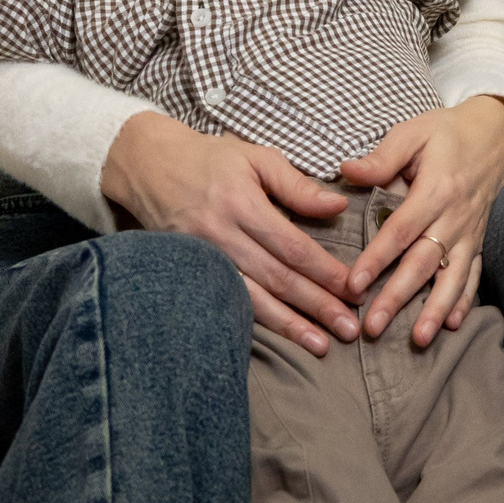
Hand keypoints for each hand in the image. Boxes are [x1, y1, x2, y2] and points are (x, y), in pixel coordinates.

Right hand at [100, 112, 359, 355]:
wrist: (149, 166)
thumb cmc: (211, 159)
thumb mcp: (257, 157)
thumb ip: (297, 185)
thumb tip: (338, 206)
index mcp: (242, 203)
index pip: (291, 247)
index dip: (324, 271)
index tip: (354, 290)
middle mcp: (220, 235)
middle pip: (276, 278)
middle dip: (316, 305)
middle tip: (349, 329)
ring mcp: (202, 259)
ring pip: (251, 299)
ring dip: (288, 325)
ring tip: (321, 344)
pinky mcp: (189, 273)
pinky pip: (226, 302)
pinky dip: (254, 323)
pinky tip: (277, 338)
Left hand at [337, 95, 503, 347]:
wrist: (494, 132)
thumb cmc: (446, 133)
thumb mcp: (412, 133)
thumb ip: (381, 157)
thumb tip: (346, 170)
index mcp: (436, 188)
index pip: (401, 230)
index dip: (377, 258)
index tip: (353, 285)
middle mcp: (456, 215)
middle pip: (424, 262)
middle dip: (399, 296)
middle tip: (373, 326)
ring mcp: (470, 231)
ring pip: (452, 276)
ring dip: (435, 308)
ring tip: (418, 339)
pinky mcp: (479, 239)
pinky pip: (474, 274)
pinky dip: (465, 300)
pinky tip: (452, 323)